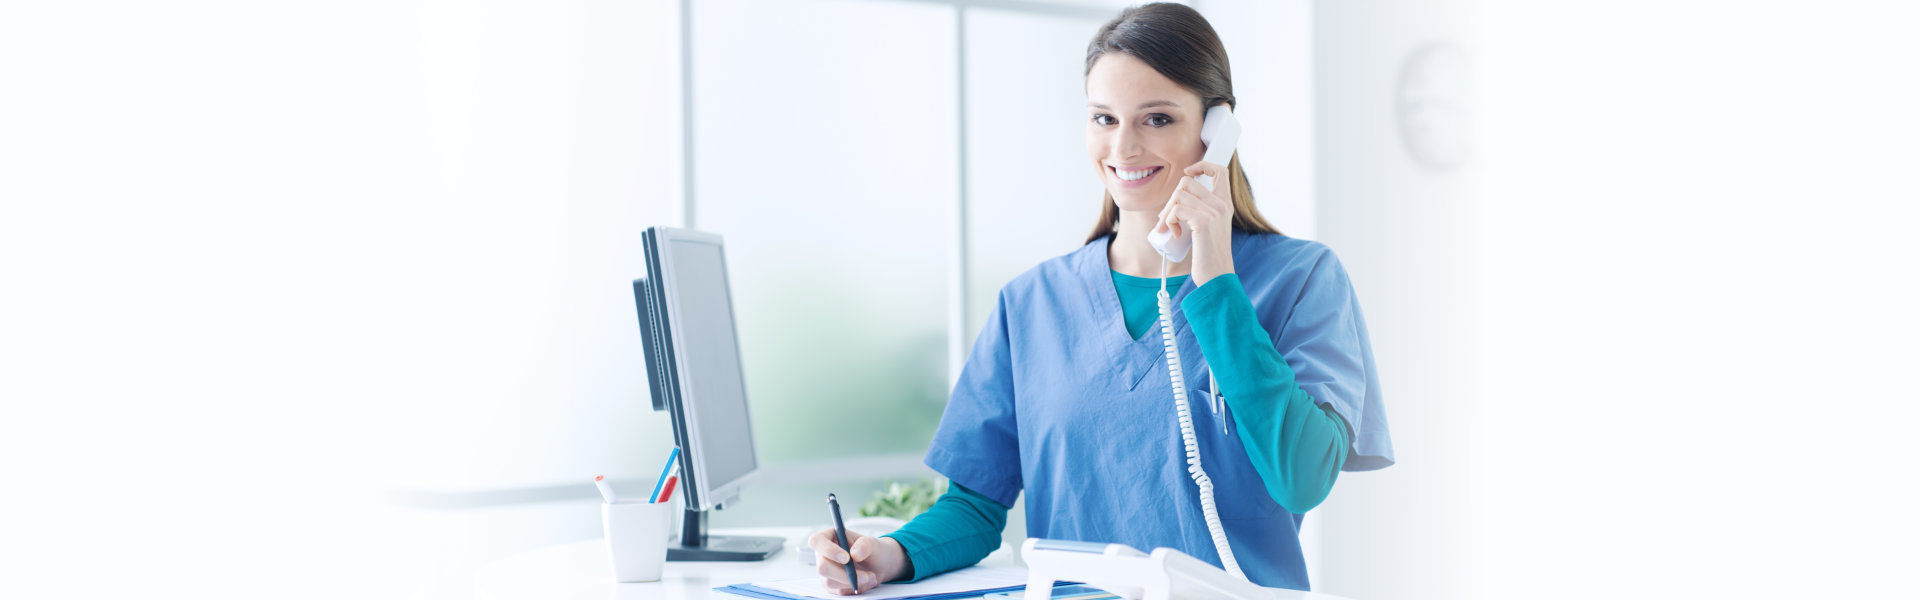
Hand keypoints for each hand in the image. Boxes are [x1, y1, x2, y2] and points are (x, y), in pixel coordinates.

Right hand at [808, 528, 909, 594]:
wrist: (877, 565)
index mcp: (828, 537)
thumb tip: (855, 555)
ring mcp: (826, 571)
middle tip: (865, 575)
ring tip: (871, 576)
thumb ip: (865, 545)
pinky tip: (867, 581)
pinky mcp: (831, 585)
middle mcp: (823, 555)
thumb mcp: (872, 543)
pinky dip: (856, 588)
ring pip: (830, 582)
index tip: (846, 558)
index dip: (828, 550)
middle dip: (844, 574)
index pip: (816, 541)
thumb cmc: (871, 550)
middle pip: (822, 567)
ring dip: (854, 582)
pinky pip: (840, 591)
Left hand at [1155, 160, 1235, 283]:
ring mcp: (1214, 212)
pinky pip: (1177, 210)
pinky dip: (1169, 221)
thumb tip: (1176, 200)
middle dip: (1171, 199)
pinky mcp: (1204, 222)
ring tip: (1170, 228)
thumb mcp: (1208, 228)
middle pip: (1187, 182)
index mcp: (1225, 204)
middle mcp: (1222, 205)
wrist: (1217, 277)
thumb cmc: (1208, 256)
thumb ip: (1200, 211)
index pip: (1220, 170)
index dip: (1202, 166)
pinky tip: (1176, 234)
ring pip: (1179, 194)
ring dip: (1167, 212)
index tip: (1188, 174)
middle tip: (1168, 219)